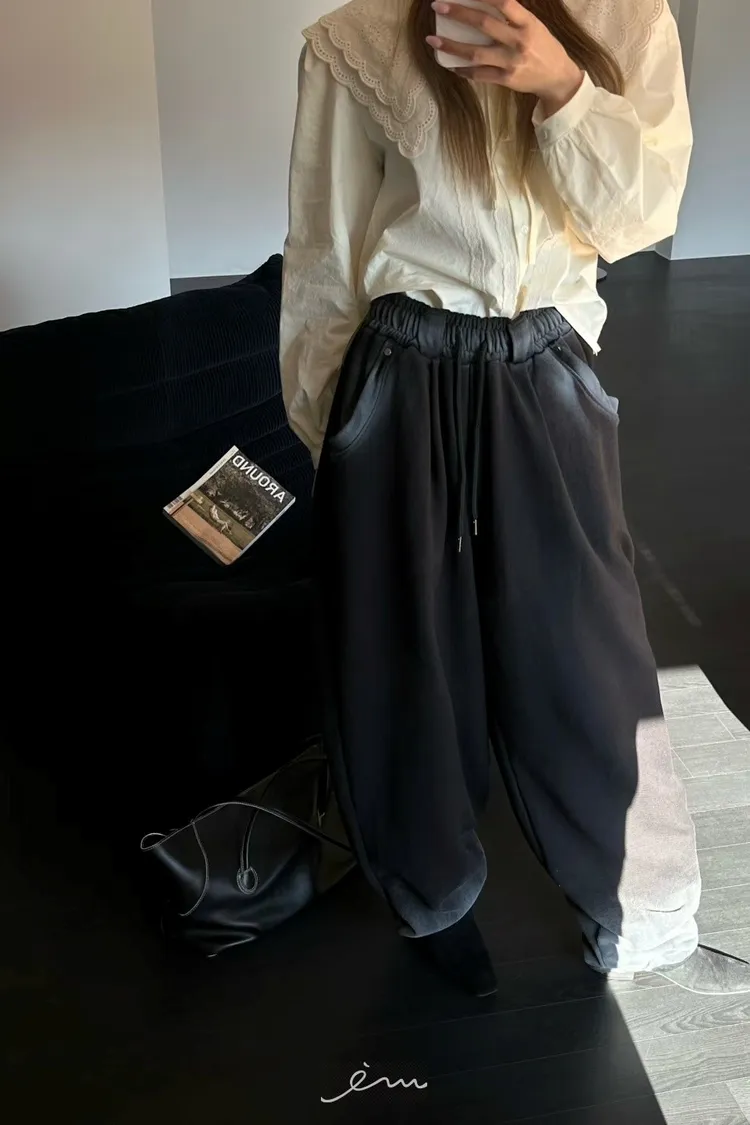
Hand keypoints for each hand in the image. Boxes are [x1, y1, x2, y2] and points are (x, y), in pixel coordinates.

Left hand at [427, 0, 583, 116]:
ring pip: (476, 53)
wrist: (557, 78)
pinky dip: (463, 69)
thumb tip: (484, 5)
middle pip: (484, 24)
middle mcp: (519, 41)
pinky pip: (479, 75)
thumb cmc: (543, 47)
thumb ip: (512, 17)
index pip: (503, 2)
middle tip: (438, 7)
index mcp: (528, 23)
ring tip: (433, 40)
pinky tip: (450, 64)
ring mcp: (511, 62)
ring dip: (451, 46)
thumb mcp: (533, 26)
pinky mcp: (506, 80)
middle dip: (458, 14)